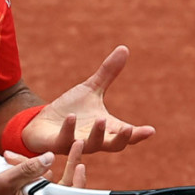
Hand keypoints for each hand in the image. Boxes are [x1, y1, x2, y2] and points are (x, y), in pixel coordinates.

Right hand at [0, 141, 87, 194]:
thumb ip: (28, 169)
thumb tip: (51, 157)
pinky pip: (40, 185)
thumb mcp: (5, 182)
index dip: (78, 182)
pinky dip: (30, 174)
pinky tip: (13, 163)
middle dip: (62, 166)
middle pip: (64, 188)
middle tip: (76, 145)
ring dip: (35, 168)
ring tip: (10, 159)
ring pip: (49, 183)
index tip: (81, 164)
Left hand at [22, 45, 155, 154]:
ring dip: (97, 134)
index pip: (126, 135)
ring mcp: (77, 143)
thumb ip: (108, 73)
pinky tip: (71, 117)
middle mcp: (95, 139)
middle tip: (129, 129)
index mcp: (106, 128)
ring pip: (91, 145)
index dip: (139, 134)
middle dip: (122, 138)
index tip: (151, 130)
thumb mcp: (91, 89)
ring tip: (101, 119)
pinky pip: (65, 139)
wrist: (43, 123)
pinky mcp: (58, 143)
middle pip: (114, 146)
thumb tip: (124, 48)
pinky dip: (69, 129)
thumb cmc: (71, 109)